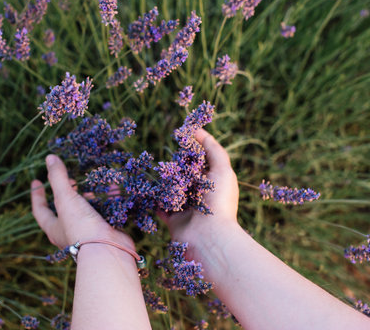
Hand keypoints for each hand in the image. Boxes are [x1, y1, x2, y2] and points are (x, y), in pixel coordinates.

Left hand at [30, 154, 133, 250]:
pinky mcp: (106, 231)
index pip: (40, 210)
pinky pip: (105, 212)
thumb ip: (58, 177)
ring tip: (92, 184)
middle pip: (64, 210)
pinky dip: (108, 199)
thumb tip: (49, 158)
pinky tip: (113, 188)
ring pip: (86, 211)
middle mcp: (69, 232)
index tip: (36, 181)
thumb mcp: (65, 199)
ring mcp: (89, 233)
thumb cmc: (81, 226)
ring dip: (89, 196)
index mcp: (55, 227)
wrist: (107, 250)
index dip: (37, 196)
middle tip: (70, 180)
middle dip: (67, 193)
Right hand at [159, 129, 239, 246]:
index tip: (180, 134)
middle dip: (176, 163)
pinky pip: (160, 205)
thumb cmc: (219, 202)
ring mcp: (187, 207)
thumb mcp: (223, 169)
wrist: (209, 238)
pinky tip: (146, 186)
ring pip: (171, 188)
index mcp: (215, 181)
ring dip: (163, 180)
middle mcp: (201, 194)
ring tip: (153, 167)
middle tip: (165, 153)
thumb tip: (197, 130)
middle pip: (185, 173)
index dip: (193, 147)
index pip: (202, 159)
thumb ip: (213, 148)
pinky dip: (153, 197)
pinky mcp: (173, 219)